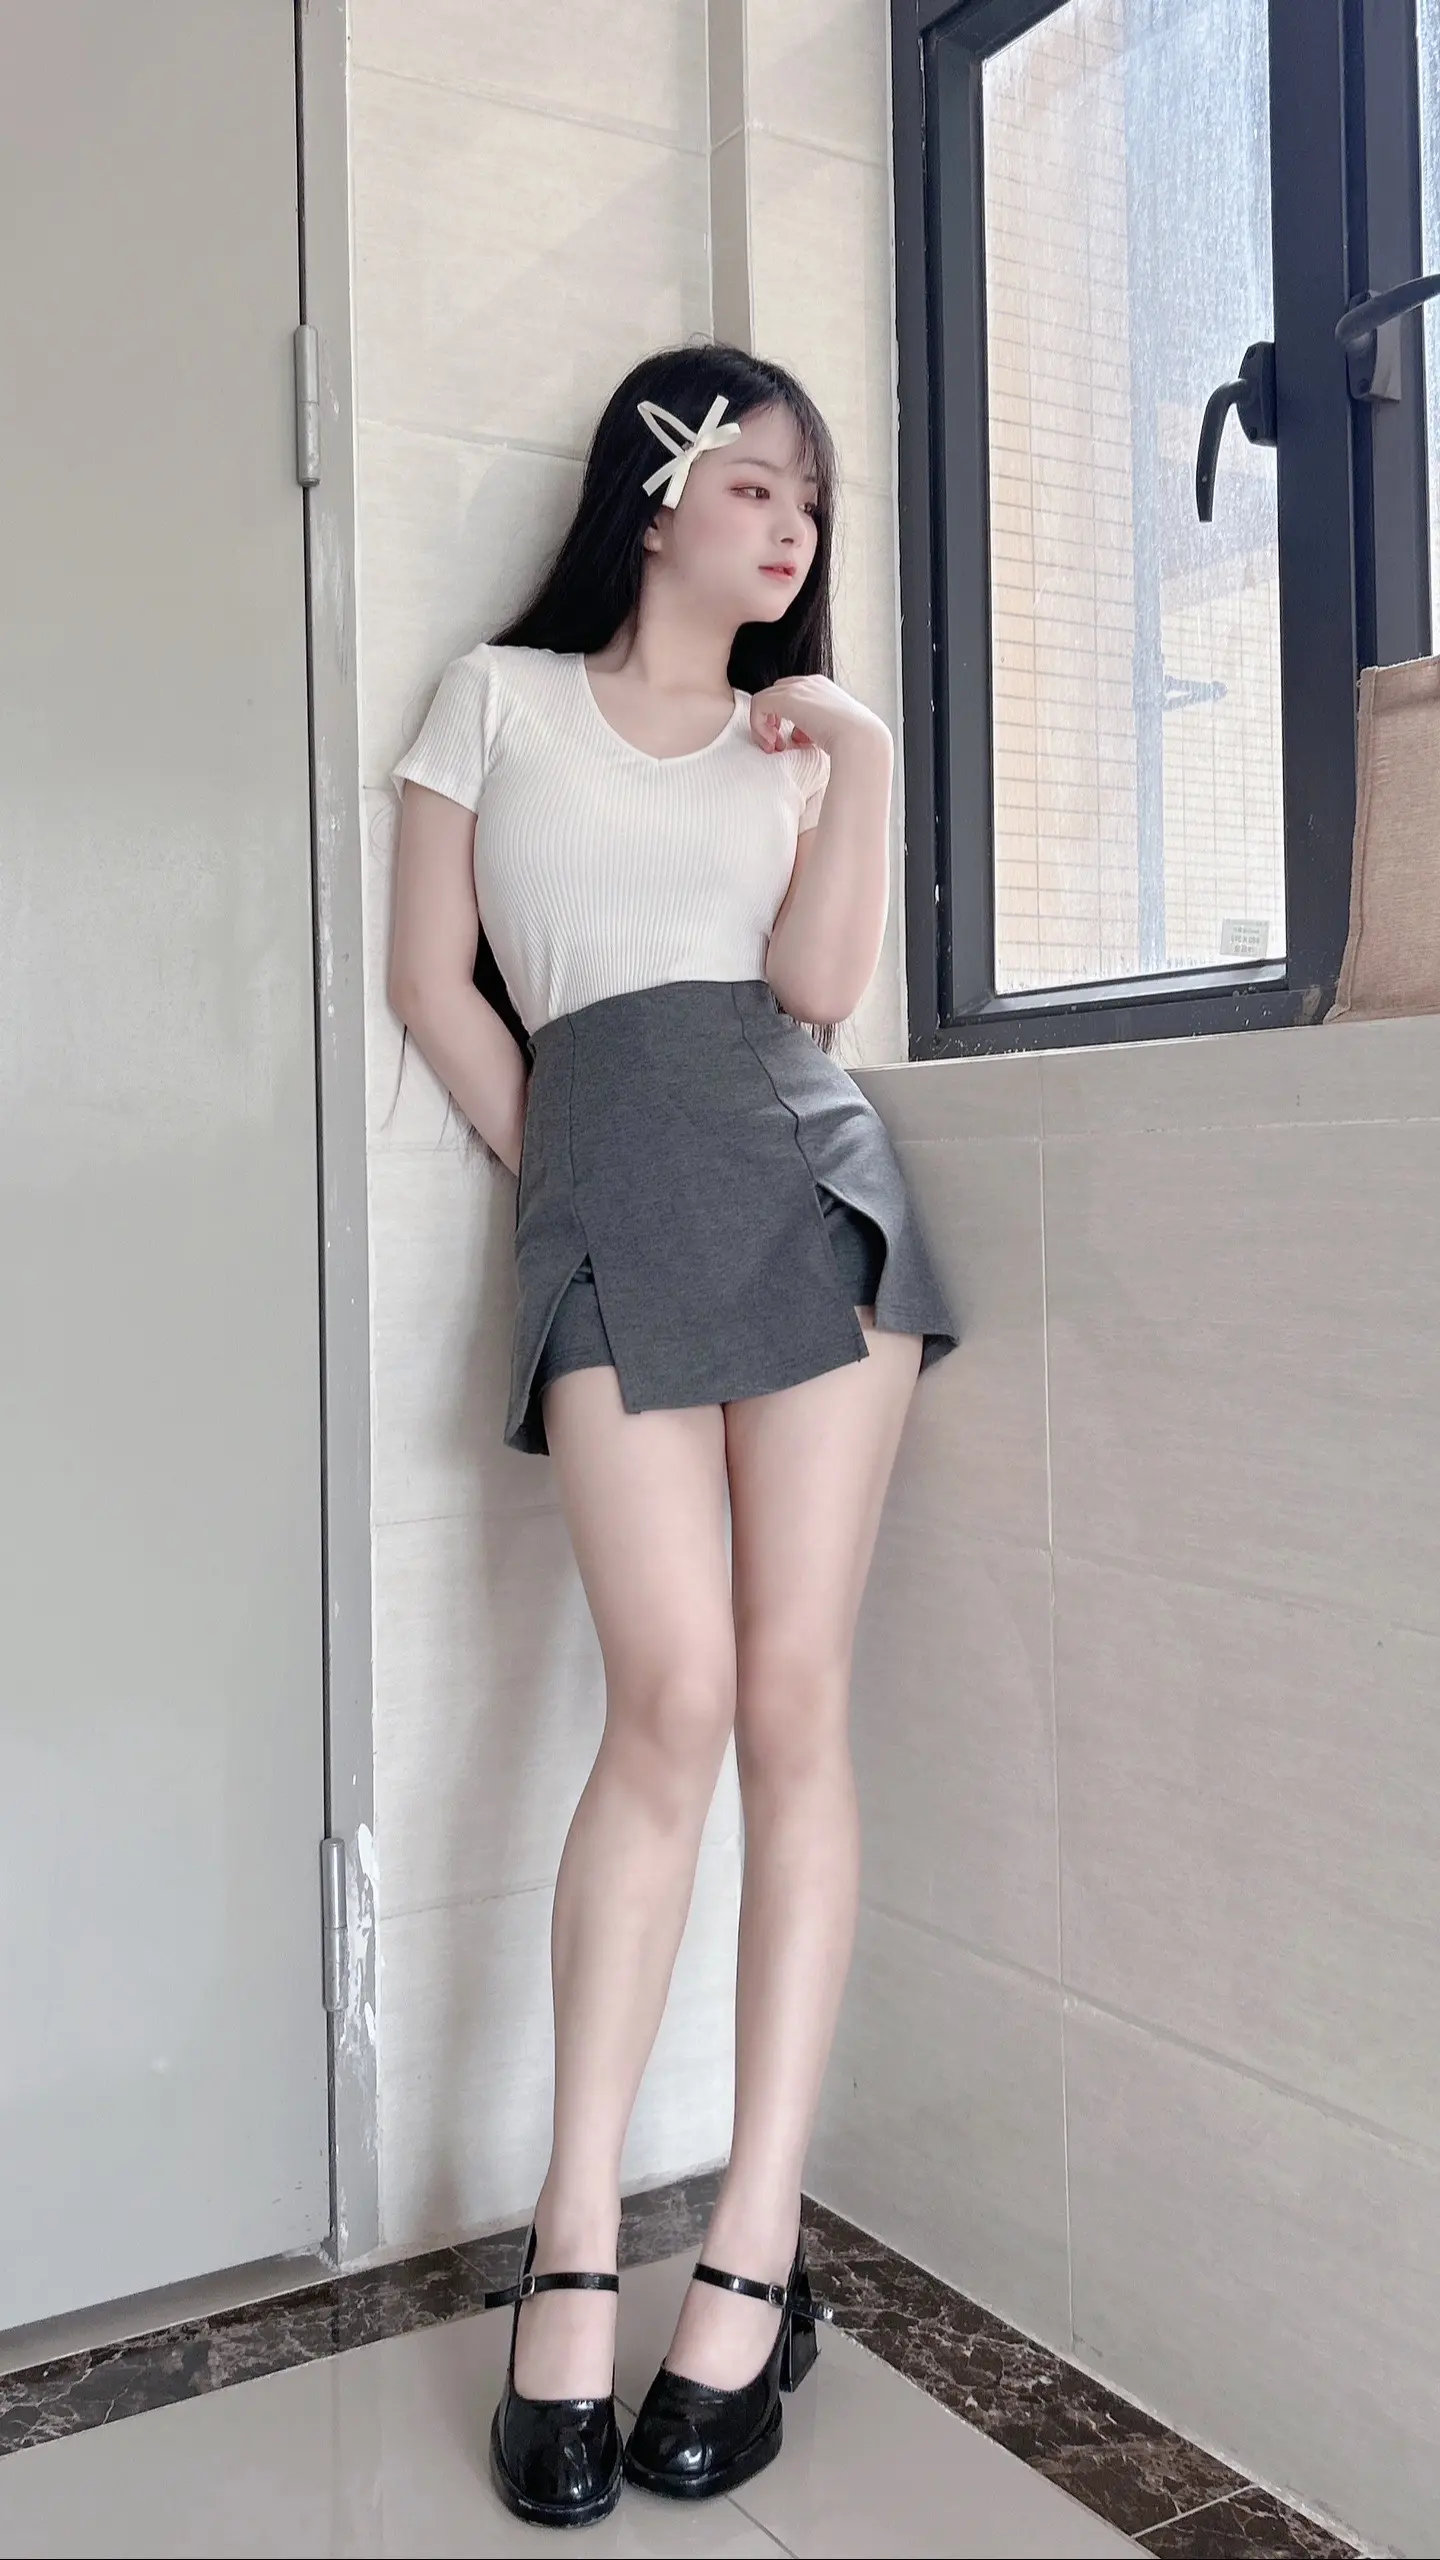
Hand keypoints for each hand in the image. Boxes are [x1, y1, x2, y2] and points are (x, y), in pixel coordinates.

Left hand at [747, 673, 889, 760]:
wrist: (860, 740)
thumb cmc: (852, 742)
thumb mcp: (832, 730)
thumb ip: (813, 728)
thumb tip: (797, 736)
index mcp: (822, 687)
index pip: (792, 695)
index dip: (784, 719)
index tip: (790, 743)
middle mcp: (809, 682)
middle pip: (776, 694)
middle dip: (772, 721)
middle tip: (778, 745)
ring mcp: (798, 688)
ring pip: (764, 699)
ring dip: (763, 726)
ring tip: (774, 747)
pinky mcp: (787, 698)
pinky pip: (758, 705)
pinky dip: (759, 727)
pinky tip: (772, 744)